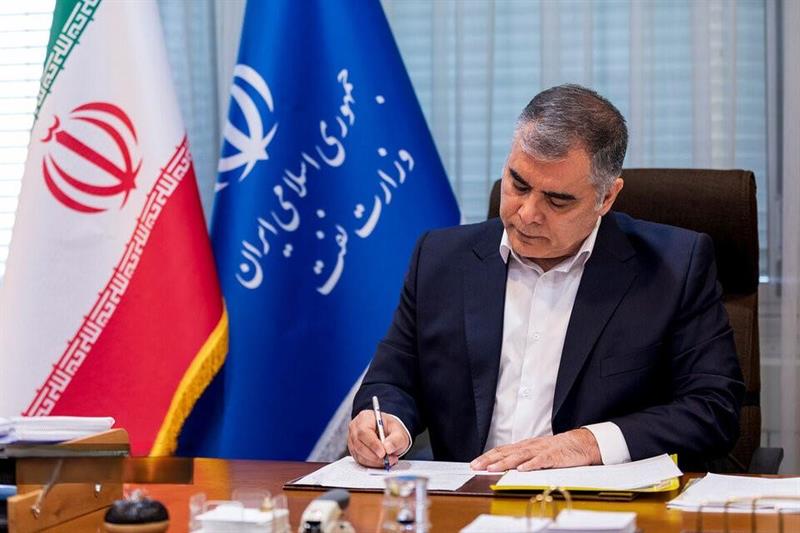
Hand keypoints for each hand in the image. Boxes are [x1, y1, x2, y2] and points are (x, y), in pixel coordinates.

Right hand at [347, 409, 409, 467]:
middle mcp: (355, 428)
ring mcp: (353, 440)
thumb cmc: (391, 429)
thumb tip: (388, 448)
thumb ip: (396, 439)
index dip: (372, 444)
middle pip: (359, 445)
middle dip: (375, 456)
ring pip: (360, 455)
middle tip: (388, 460)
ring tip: (388, 460)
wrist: (388, 434)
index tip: (383, 453)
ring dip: (374, 461)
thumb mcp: (399, 432)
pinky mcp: (354, 451)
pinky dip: (372, 464)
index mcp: (365, 417)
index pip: (363, 432)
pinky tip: (381, 462)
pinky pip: (360, 460)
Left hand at [470, 428, 601, 471]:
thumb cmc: (555, 449)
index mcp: (523, 446)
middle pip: (506, 452)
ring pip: (519, 456)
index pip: (501, 450)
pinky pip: (540, 461)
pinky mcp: (552, 456)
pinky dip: (530, 465)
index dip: (487, 457)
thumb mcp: (535, 451)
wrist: (578, 443)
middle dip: (489, 460)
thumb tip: (502, 465)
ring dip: (505, 463)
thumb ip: (520, 457)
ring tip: (493, 468)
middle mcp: (529, 446)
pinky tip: (521, 469)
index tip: (474, 463)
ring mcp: (540, 451)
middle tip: (476, 467)